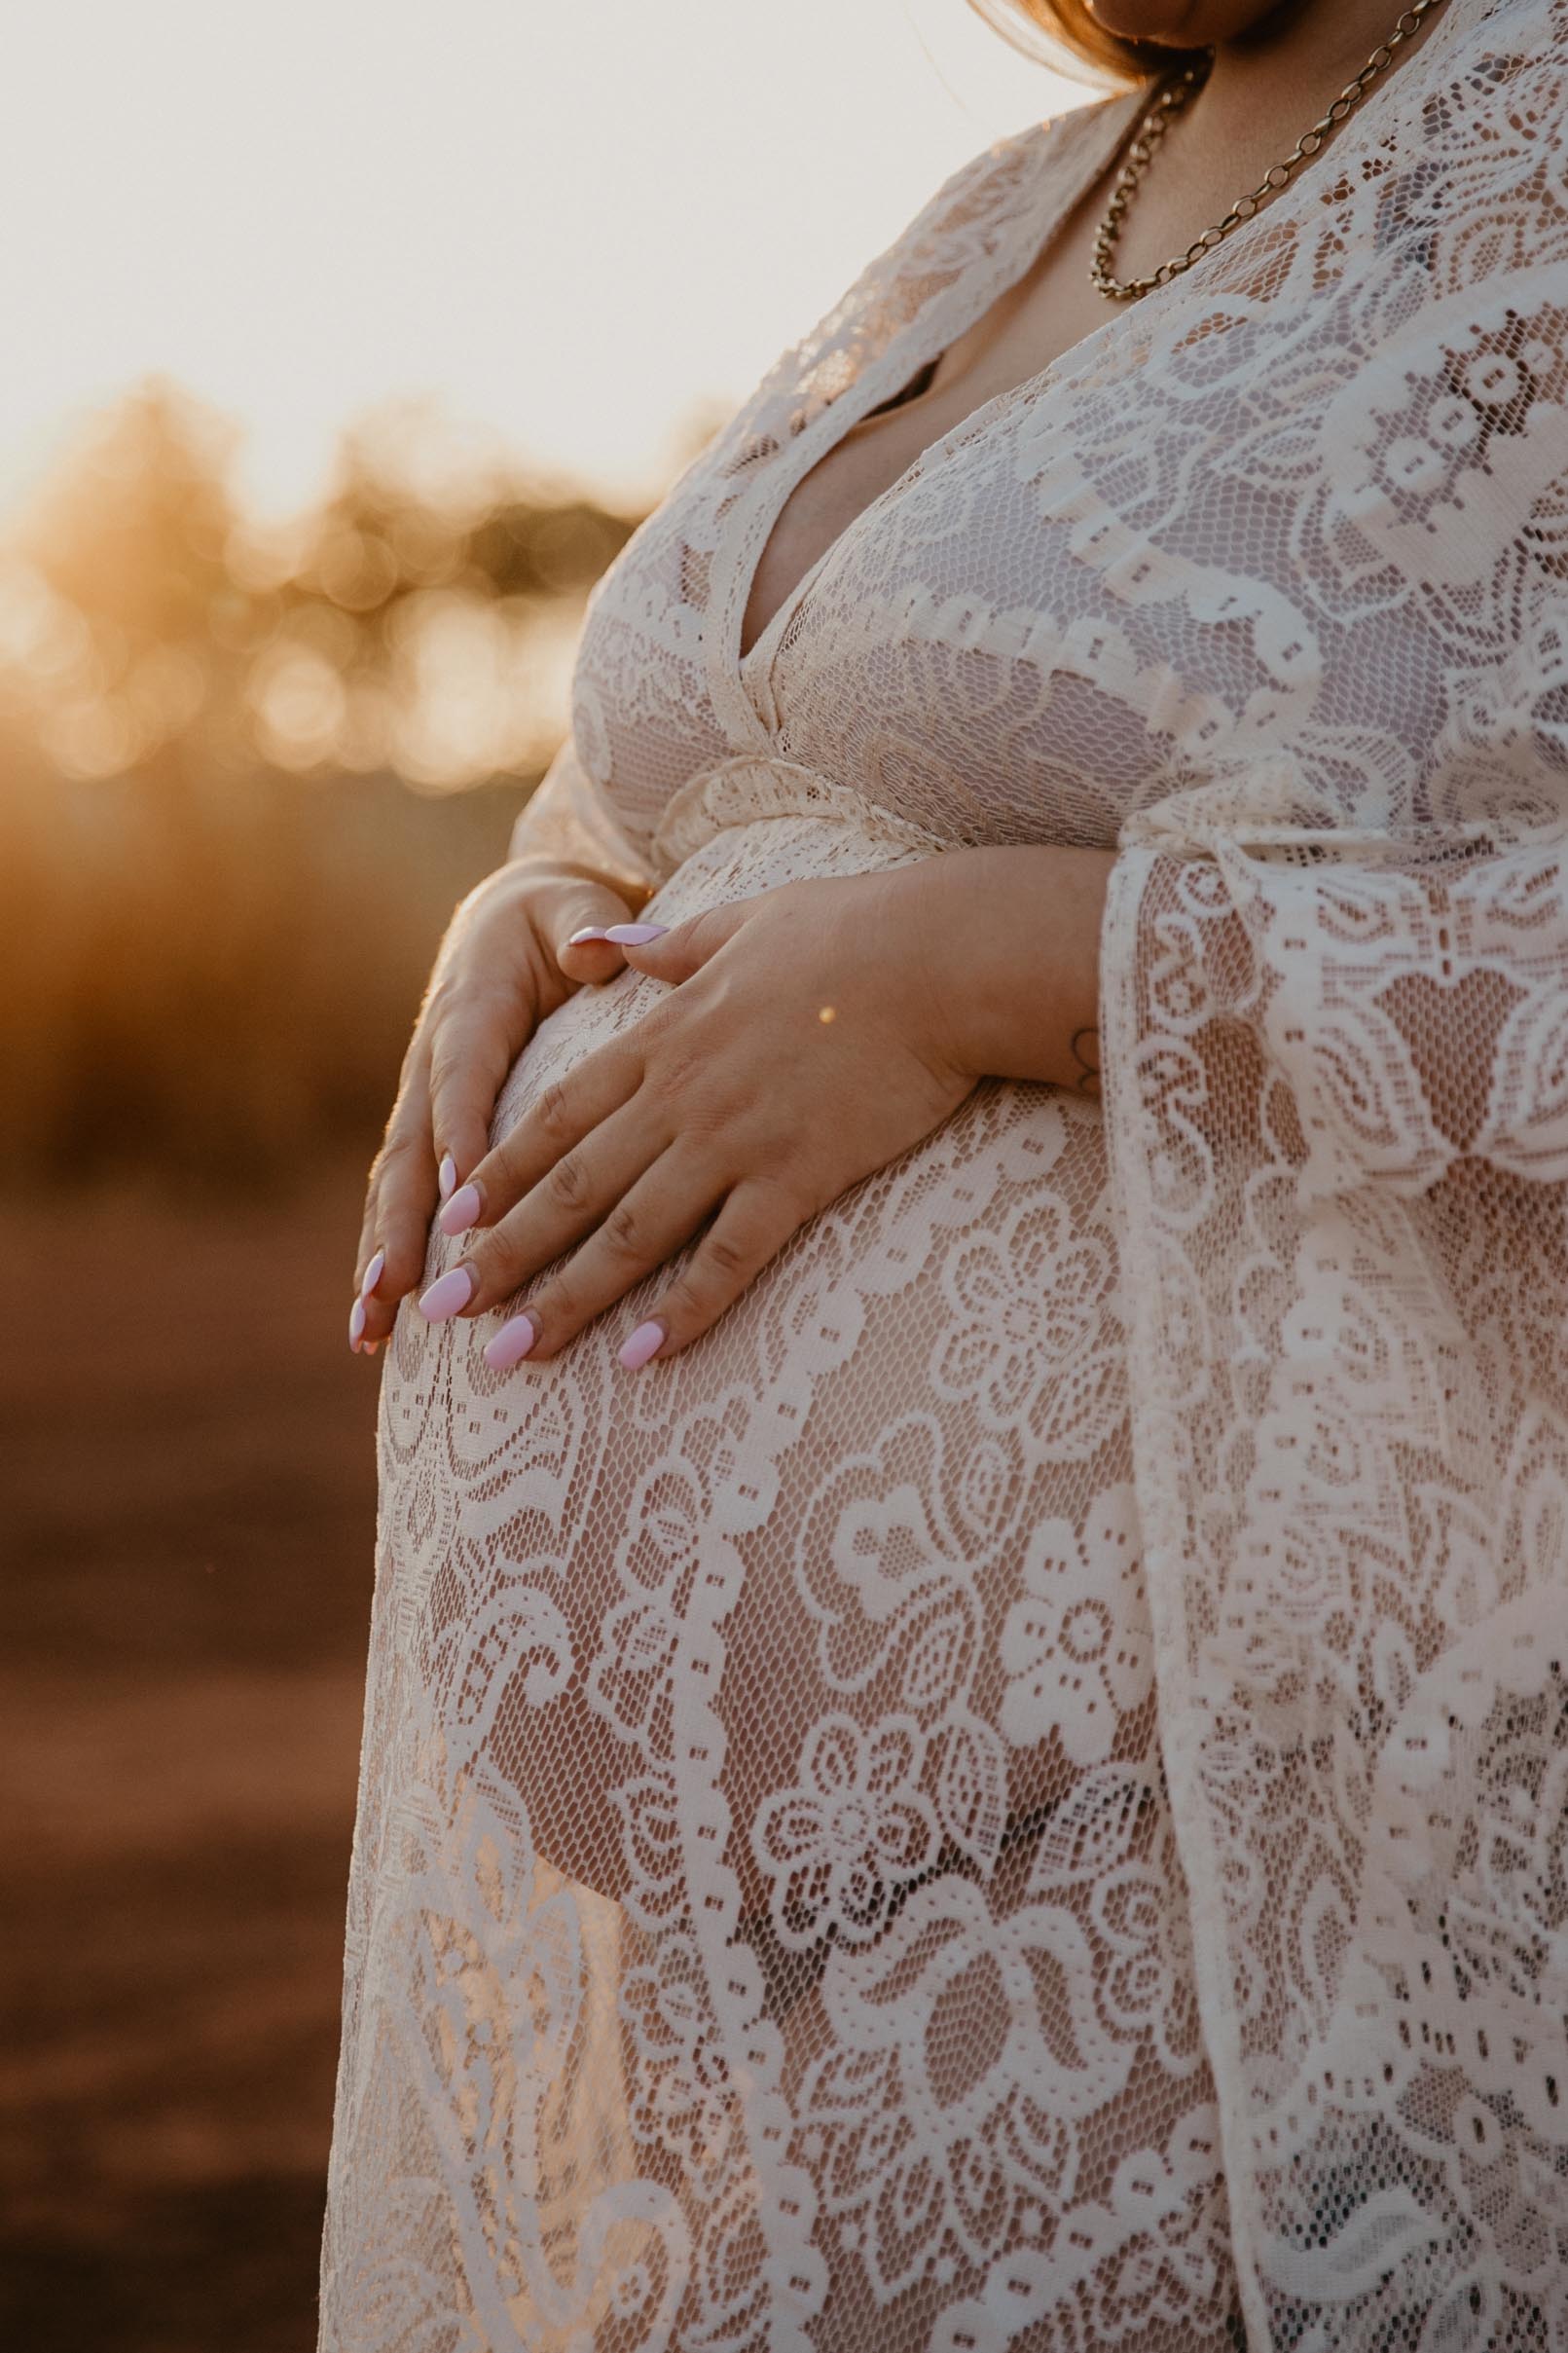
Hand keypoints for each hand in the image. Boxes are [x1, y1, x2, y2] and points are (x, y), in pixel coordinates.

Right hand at [349, 858, 650, 1353]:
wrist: (518, 917)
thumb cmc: (559, 917)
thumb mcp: (574, 908)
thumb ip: (585, 928)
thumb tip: (591, 949)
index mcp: (472, 1009)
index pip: (464, 1076)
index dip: (460, 1131)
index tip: (464, 1191)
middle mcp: (432, 1063)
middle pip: (411, 1151)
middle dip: (401, 1224)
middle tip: (396, 1289)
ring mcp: (423, 1103)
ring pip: (396, 1189)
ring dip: (382, 1260)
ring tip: (372, 1330)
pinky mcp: (429, 1133)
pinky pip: (406, 1201)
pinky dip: (390, 1261)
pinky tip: (378, 1329)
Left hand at [415, 861, 979, 1368]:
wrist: (937, 959)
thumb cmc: (853, 931)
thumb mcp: (741, 921)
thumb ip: (668, 948)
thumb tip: (607, 944)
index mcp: (665, 1037)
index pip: (558, 1116)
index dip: (500, 1173)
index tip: (450, 1218)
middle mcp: (681, 1096)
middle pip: (573, 1187)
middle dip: (502, 1254)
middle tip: (444, 1312)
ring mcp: (734, 1140)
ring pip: (629, 1233)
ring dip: (565, 1298)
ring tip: (509, 1353)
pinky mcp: (795, 1176)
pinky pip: (727, 1258)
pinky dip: (682, 1311)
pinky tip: (641, 1359)